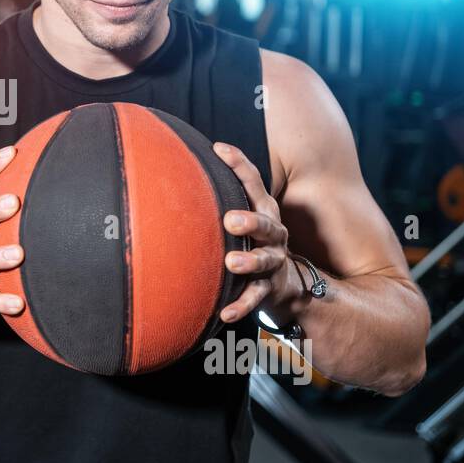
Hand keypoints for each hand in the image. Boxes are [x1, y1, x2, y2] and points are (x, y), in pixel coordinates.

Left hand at [212, 142, 295, 324]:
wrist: (284, 284)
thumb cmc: (252, 240)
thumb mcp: (244, 215)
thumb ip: (221, 195)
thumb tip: (179, 166)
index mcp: (264, 210)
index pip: (254, 183)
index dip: (239, 165)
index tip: (219, 149)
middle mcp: (274, 234)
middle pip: (267, 224)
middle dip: (251, 221)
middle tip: (230, 220)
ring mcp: (273, 261)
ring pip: (264, 261)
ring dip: (248, 261)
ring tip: (231, 263)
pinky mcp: (268, 288)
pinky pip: (254, 298)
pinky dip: (240, 306)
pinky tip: (225, 313)